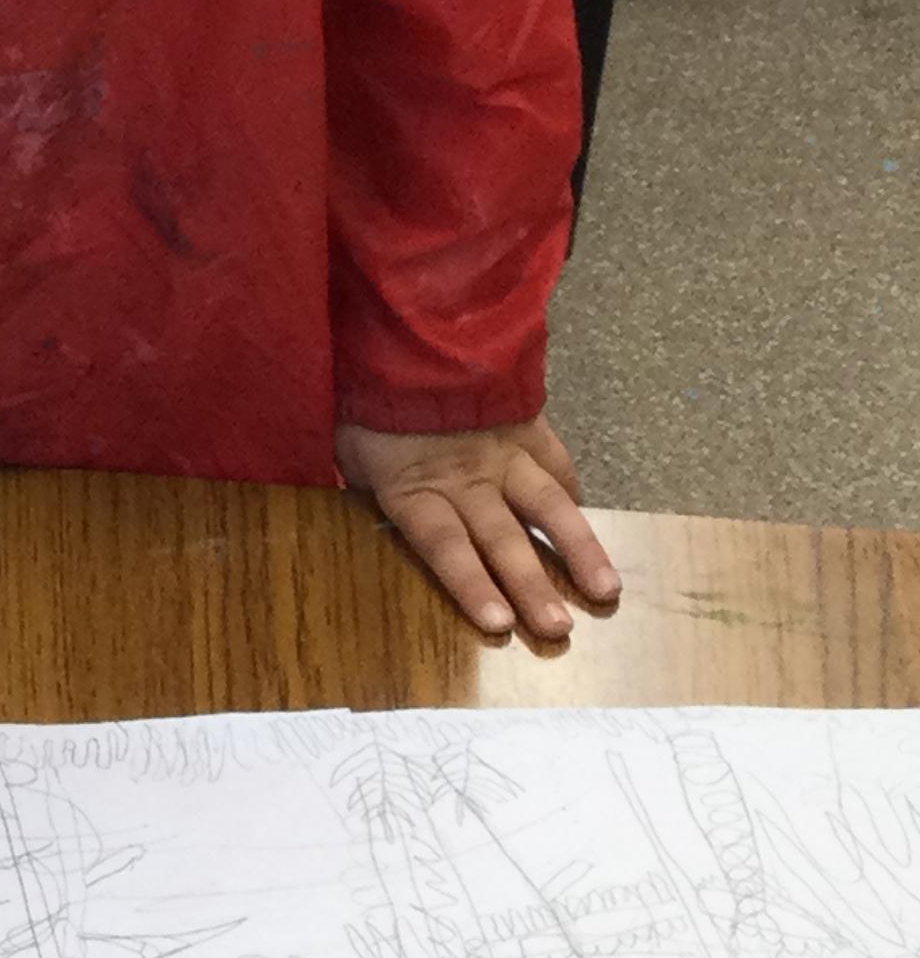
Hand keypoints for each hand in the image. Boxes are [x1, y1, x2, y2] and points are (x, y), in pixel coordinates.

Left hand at [336, 416, 619, 645]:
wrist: (407, 329)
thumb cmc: (369, 401)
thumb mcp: (351, 452)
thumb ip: (370, 492)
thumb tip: (377, 522)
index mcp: (415, 486)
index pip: (444, 544)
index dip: (470, 583)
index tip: (498, 623)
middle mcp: (466, 477)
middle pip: (501, 537)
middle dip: (530, 585)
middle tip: (558, 629)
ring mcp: (503, 451)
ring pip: (547, 504)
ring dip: (577, 549)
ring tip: (606, 590)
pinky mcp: (528, 425)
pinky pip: (556, 462)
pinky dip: (573, 493)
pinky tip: (588, 520)